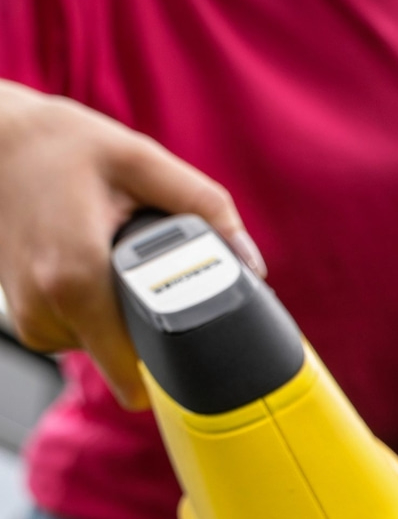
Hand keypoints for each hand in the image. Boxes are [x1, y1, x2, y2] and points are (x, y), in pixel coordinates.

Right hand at [0, 81, 264, 407]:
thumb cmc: (58, 146)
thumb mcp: (140, 159)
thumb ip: (204, 206)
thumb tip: (249, 261)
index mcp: (76, 280)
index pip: (134, 372)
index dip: (171, 359)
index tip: (188, 336)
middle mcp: (48, 310)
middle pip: (128, 357)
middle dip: (150, 323)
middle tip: (139, 267)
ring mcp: (33, 321)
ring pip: (106, 349)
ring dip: (121, 314)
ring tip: (107, 256)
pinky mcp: (27, 323)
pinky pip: (83, 338)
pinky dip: (97, 311)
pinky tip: (88, 266)